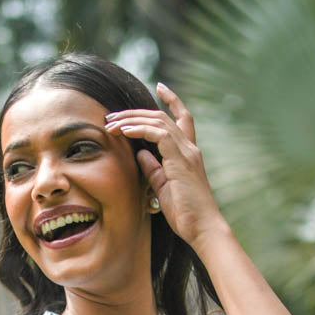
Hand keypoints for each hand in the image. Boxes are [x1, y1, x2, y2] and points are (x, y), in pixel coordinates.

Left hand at [104, 83, 225, 247]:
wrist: (202, 228)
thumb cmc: (186, 214)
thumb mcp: (163, 188)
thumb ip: (153, 169)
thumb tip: (140, 153)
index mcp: (188, 154)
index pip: (182, 119)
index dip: (172, 101)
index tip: (160, 86)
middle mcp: (189, 148)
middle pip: (162, 117)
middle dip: (136, 112)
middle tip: (113, 115)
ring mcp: (187, 152)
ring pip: (158, 122)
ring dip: (132, 120)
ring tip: (112, 123)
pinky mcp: (181, 160)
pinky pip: (158, 134)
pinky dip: (139, 129)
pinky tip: (124, 131)